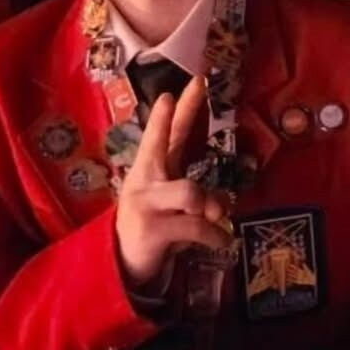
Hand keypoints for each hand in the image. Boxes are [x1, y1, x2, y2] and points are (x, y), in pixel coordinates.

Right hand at [115, 75, 232, 289]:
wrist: (123, 266)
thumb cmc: (158, 226)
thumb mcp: (178, 206)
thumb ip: (202, 194)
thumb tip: (225, 202)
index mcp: (152, 170)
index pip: (167, 135)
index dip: (177, 110)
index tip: (187, 83)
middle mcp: (145, 180)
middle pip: (162, 145)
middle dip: (173, 118)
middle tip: (189, 90)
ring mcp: (145, 204)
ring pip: (192, 194)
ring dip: (212, 207)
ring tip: (217, 218)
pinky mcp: (152, 229)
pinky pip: (198, 227)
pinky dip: (217, 236)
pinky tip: (223, 241)